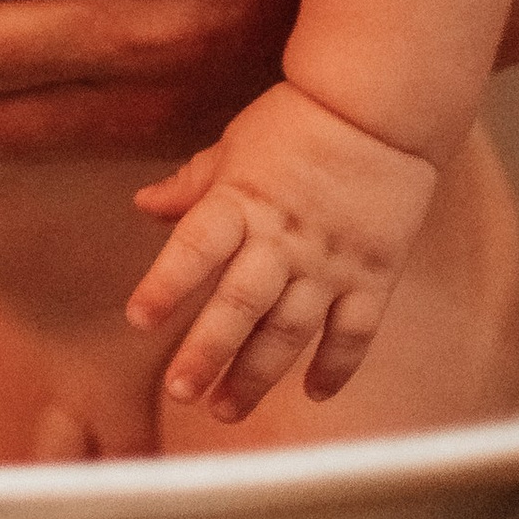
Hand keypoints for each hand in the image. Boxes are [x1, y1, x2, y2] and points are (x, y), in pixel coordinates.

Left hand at [127, 79, 438, 419]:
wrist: (380, 108)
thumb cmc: (297, 123)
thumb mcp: (234, 146)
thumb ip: (191, 185)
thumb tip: (143, 206)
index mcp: (241, 201)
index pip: (195, 247)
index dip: (165, 284)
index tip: (138, 319)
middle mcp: (283, 238)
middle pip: (241, 304)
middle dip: (208, 352)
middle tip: (179, 392)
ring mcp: (331, 261)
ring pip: (291, 330)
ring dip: (257, 374)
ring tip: (224, 410)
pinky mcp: (373, 274)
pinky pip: (355, 332)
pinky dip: (336, 367)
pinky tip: (314, 394)